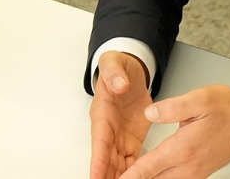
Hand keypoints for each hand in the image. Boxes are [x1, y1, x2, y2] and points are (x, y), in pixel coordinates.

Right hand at [89, 51, 153, 178]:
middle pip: (106, 159)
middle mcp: (108, 129)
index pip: (99, 142)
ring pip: (117, 163)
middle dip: (106, 176)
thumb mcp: (114, 62)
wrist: (127, 71)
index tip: (96, 177)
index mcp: (102, 114)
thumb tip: (119, 84)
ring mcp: (119, 136)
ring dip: (119, 177)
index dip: (98, 161)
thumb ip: (114, 72)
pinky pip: (132, 159)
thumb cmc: (117, 67)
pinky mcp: (131, 139)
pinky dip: (133, 172)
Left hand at [118, 85, 229, 178]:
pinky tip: (150, 176)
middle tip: (114, 178)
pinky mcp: (198, 172)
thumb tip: (149, 113)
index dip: (130, 176)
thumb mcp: (200, 99)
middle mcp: (188, 165)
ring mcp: (194, 172)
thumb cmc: (228, 109)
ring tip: (128, 177)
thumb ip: (172, 107)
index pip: (148, 168)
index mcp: (183, 148)